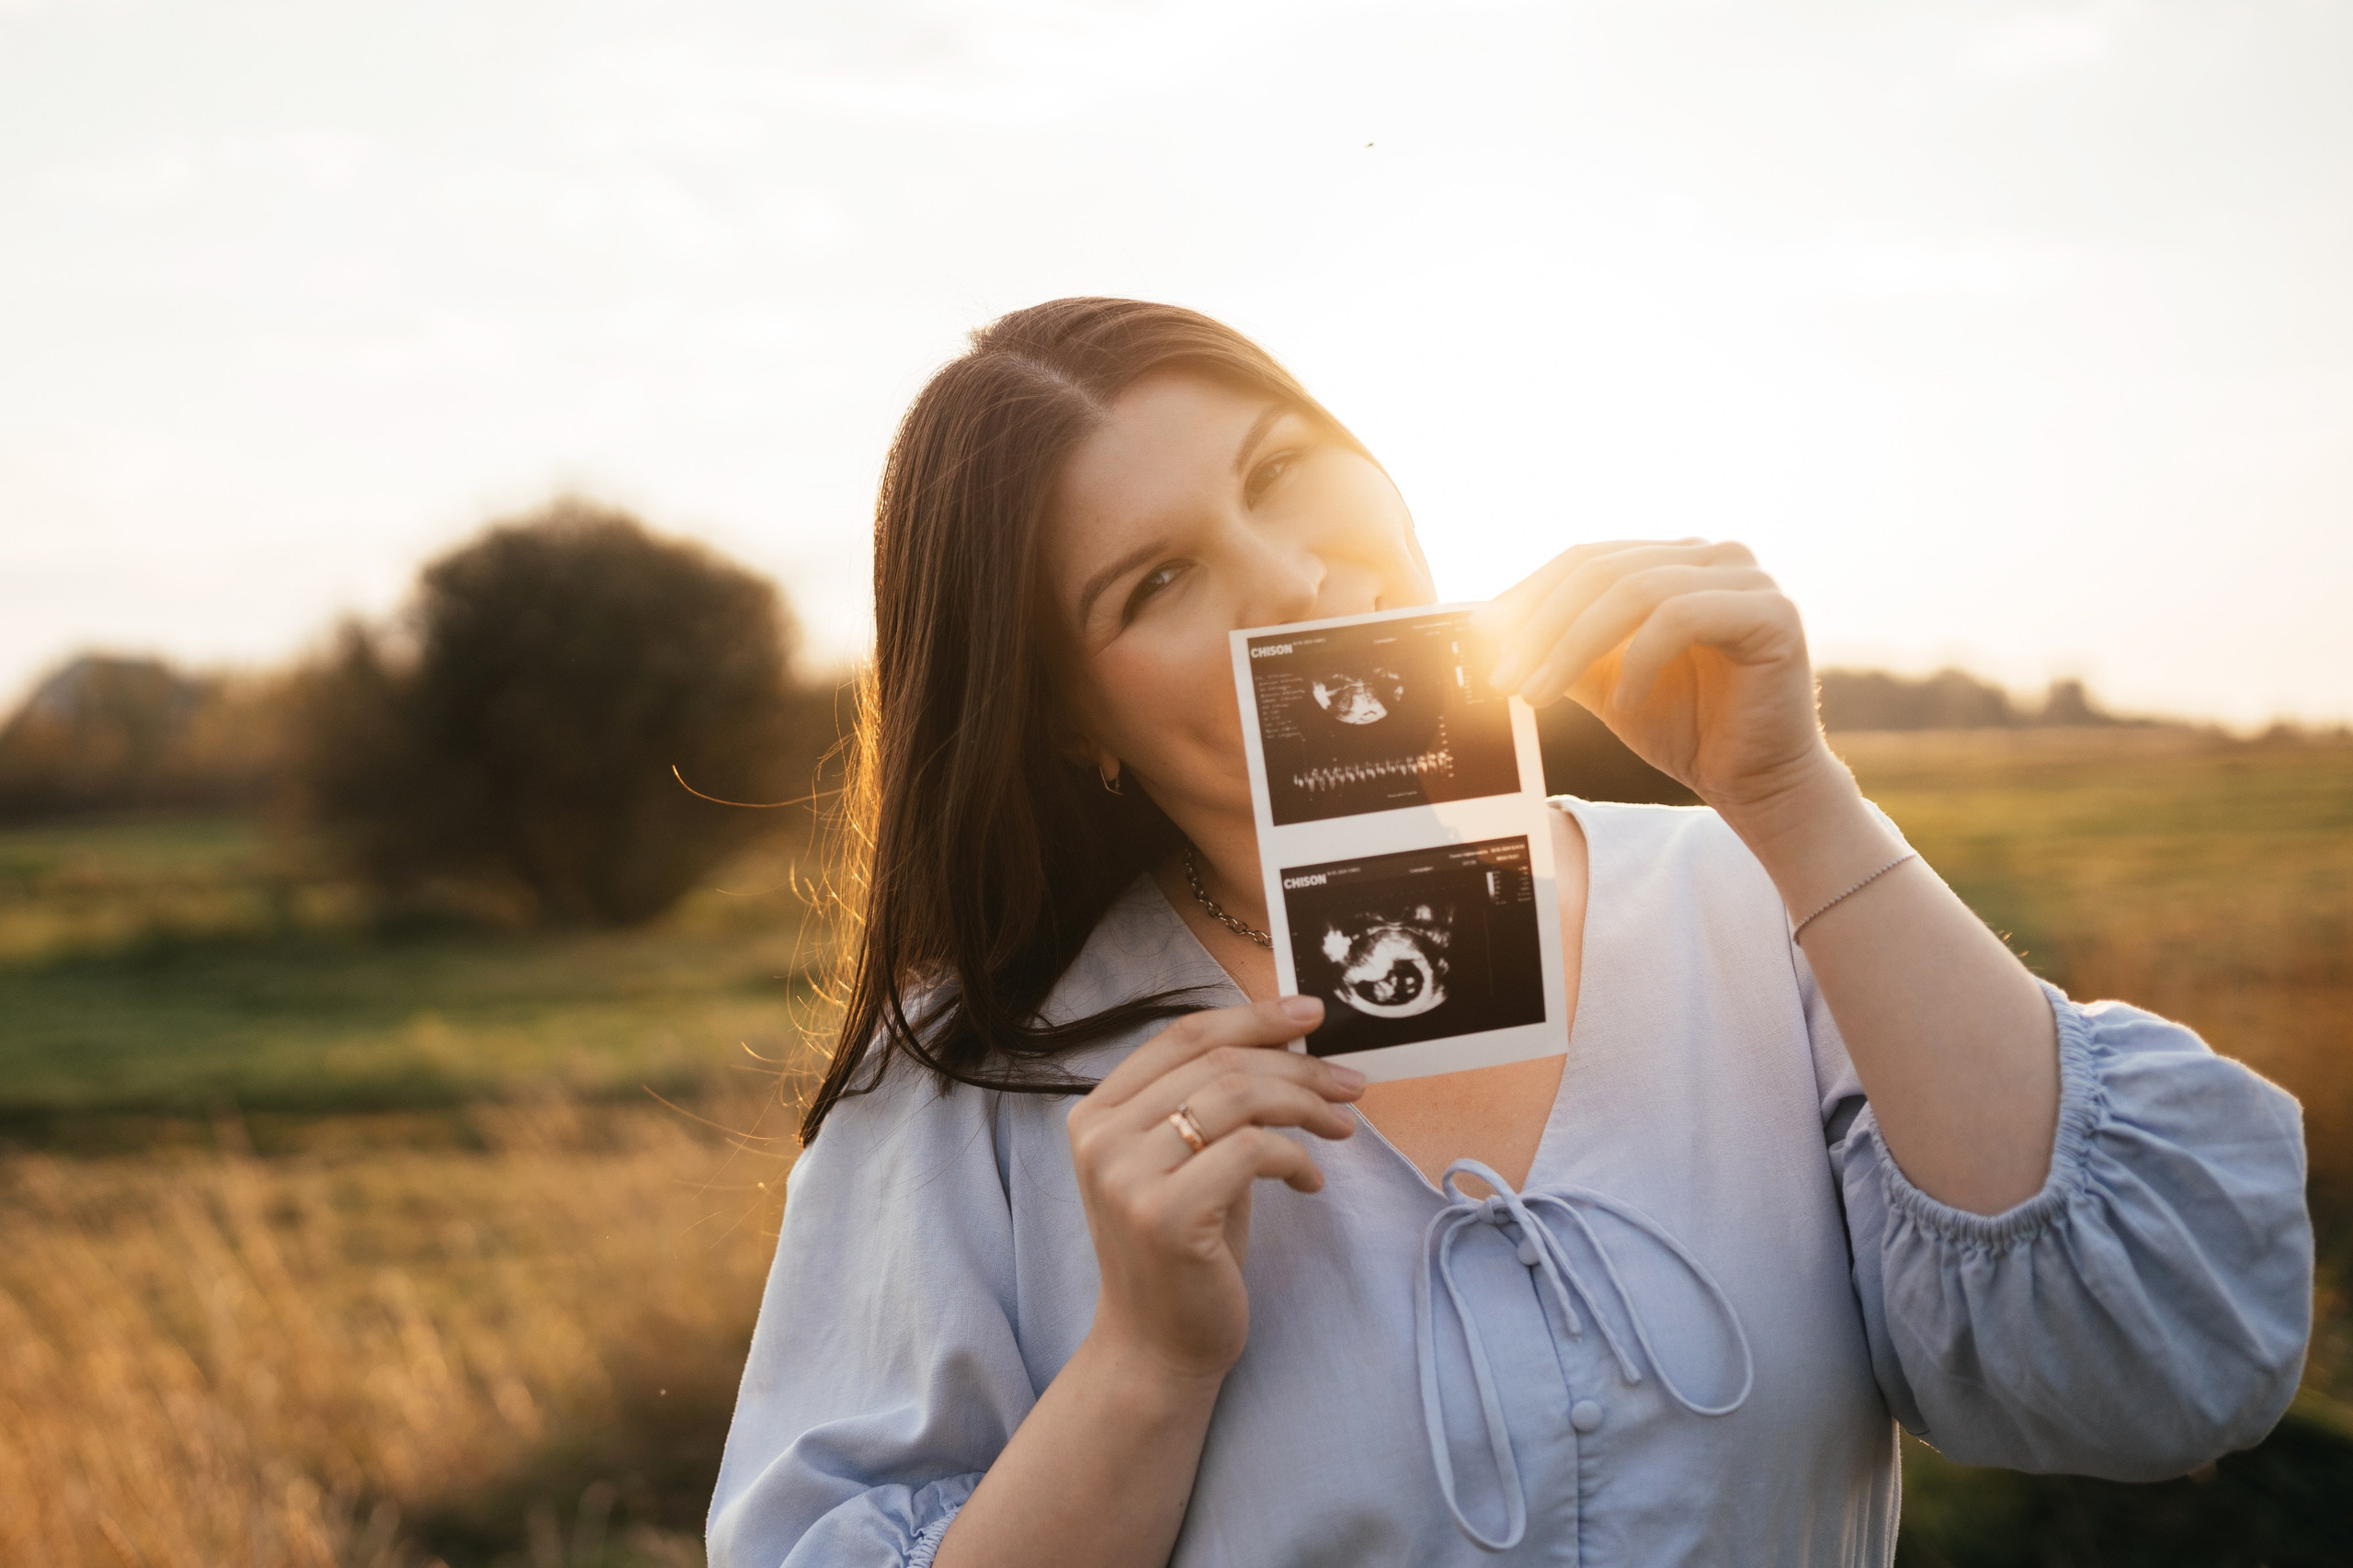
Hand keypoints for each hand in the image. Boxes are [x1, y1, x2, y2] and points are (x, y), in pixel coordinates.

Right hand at [1064, 996, 1360, 1382]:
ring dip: (1306, 1105)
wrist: (1157, 1348)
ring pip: (1238, 1097)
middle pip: (1217, 1061)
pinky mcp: (1166, 1214)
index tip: (1310, 1012)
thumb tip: (1292, 1040)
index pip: (1181, 1036)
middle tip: (1351, 1082)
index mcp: (1097, 1112)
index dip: (1252, 1016)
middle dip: (1297, 1065)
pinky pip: (1253, 1151)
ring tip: (1342, 1127)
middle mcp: (1100, 1136)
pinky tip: (1310, 1182)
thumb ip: (1217, 1104)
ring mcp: (1126, 1176)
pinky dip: (1297, 1158)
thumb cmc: (1186, 1252)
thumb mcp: (1192, 1162)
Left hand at [1479, 538, 1833, 814]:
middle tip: (1502, 676)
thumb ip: (1561, 647)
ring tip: (1539, 694)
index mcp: (1672, 560)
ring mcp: (1746, 579)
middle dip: (1541, 626)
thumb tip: (1490, 628)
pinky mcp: (1772, 613)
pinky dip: (1639, 660)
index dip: (1529, 594)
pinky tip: (1624, 703)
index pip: (1586, 559)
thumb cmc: (1684, 728)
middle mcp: (1711, 556)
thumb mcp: (1603, 680)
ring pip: (1633, 591)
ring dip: (1573, 646)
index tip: (1482, 637)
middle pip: (1602, 571)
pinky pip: (1681, 617)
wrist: (1752, 781)